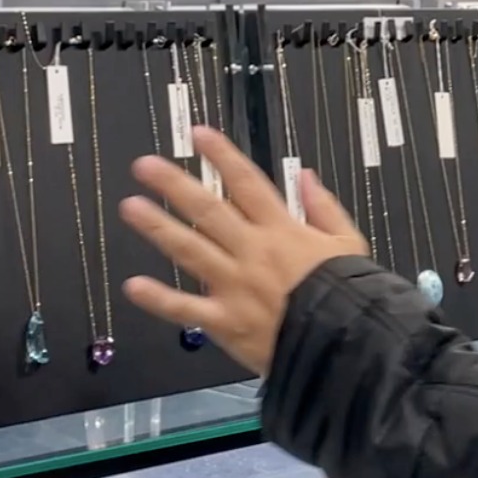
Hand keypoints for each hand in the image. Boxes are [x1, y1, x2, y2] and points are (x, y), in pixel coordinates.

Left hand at [119, 127, 367, 375]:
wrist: (344, 343)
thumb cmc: (348, 292)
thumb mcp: (348, 241)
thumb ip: (324, 206)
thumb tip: (305, 174)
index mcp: (282, 229)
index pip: (246, 183)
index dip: (222, 156)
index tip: (198, 134)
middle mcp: (252, 251)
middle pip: (208, 210)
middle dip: (175, 185)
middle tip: (144, 166)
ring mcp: (233, 286)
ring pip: (190, 251)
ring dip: (158, 227)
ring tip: (129, 206)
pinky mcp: (224, 322)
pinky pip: (186, 309)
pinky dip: (158, 299)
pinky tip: (132, 285)